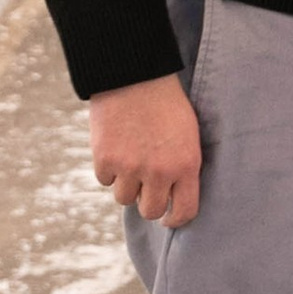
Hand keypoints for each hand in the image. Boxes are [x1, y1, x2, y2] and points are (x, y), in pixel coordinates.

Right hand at [88, 71, 202, 222]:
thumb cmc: (165, 102)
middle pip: (150, 210)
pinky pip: (105, 180)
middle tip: (145, 189)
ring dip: (127, 184)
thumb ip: (182, 165)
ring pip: (124, 198)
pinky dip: (108, 169)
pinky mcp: (105, 159)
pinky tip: (115, 148)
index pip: (184, 211)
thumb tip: (174, 194)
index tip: (169, 217)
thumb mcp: (187, 133)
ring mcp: (130, 167)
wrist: (134, 74)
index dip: (176, 219)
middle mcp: (158, 171)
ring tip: (130, 160)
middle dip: (148, 202)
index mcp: (186, 165)